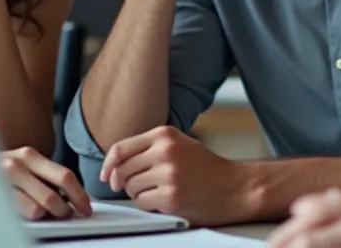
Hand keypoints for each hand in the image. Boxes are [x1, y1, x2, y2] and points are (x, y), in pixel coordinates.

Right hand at [0, 146, 92, 220]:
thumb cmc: (0, 171)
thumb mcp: (25, 166)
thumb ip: (46, 175)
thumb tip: (74, 195)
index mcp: (29, 155)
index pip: (65, 176)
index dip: (80, 195)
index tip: (86, 208)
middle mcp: (16, 165)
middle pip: (53, 197)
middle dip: (65, 211)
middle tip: (67, 215)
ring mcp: (3, 182)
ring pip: (37, 210)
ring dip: (46, 216)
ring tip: (42, 212)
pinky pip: (20, 215)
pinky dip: (29, 217)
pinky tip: (25, 212)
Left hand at [99, 125, 249, 225]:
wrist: (235, 187)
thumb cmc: (206, 168)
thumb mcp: (179, 145)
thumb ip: (148, 149)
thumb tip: (113, 166)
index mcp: (165, 135)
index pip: (121, 148)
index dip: (108, 164)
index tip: (106, 175)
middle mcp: (165, 151)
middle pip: (122, 170)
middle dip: (124, 182)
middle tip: (140, 186)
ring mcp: (169, 174)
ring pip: (130, 188)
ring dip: (140, 194)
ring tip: (160, 191)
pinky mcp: (171, 197)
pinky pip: (142, 203)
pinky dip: (149, 205)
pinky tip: (165, 201)